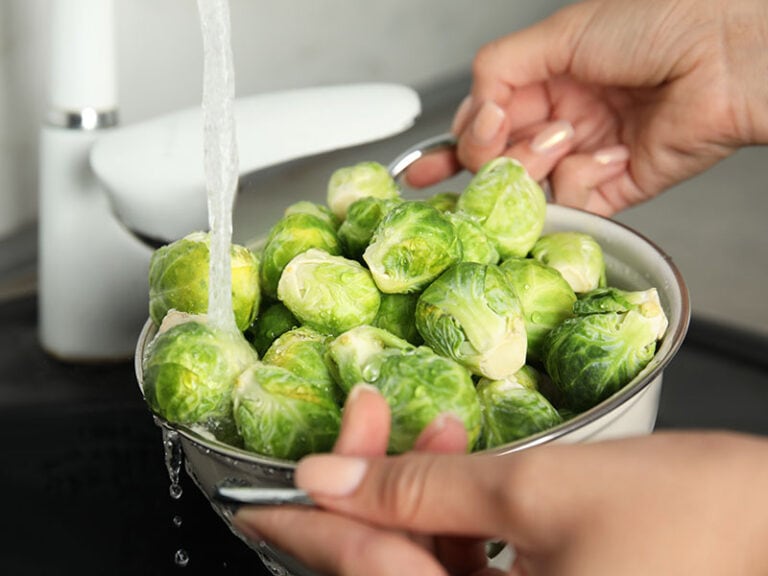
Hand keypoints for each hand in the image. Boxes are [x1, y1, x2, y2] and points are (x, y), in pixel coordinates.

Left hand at [235, 389, 767, 575]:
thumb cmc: (689, 517)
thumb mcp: (536, 491)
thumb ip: (419, 490)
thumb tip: (327, 477)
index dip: (301, 526)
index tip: (256, 492)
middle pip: (389, 573)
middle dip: (368, 492)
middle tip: (363, 416)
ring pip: (424, 568)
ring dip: (413, 496)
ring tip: (426, 428)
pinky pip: (465, 570)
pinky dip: (451, 516)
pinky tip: (455, 460)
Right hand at [407, 0, 767, 215]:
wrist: (727, 54)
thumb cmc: (660, 26)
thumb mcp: (562, 32)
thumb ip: (499, 67)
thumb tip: (470, 109)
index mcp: (545, 82)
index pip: (482, 123)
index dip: (457, 144)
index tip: (438, 157)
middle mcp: (561, 121)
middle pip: (497, 163)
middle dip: (490, 158)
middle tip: (496, 144)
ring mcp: (585, 156)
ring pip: (529, 188)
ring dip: (536, 164)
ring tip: (564, 136)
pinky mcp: (614, 187)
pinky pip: (575, 204)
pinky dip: (583, 181)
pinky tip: (609, 152)